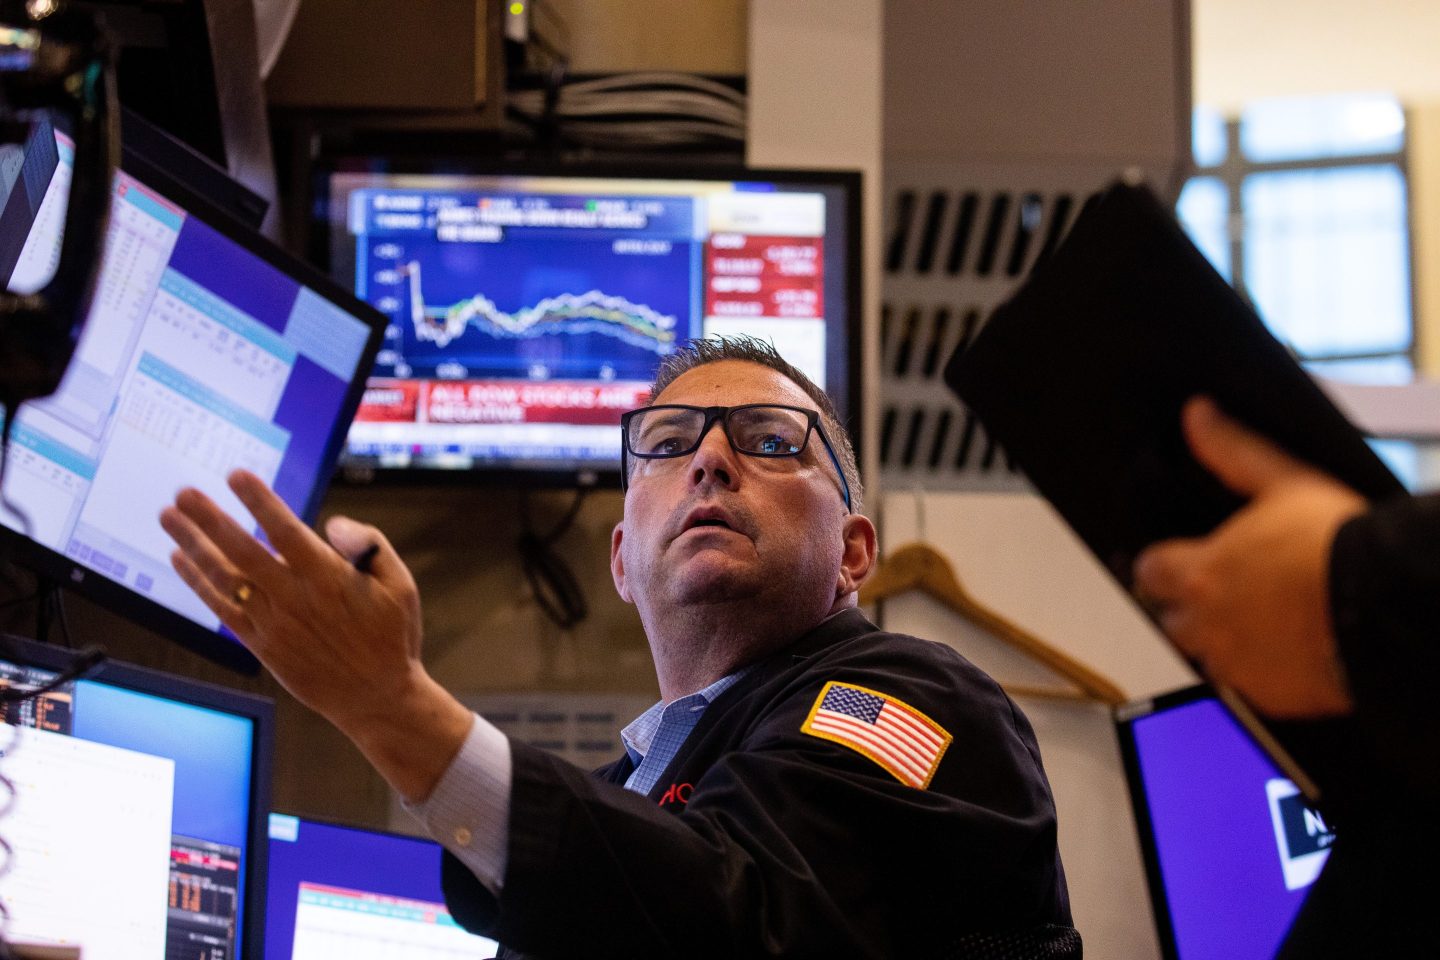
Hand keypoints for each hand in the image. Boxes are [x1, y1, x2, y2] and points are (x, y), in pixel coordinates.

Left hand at [161, 469, 472, 799]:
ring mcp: (274, 622)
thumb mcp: (400, 583)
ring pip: (224, 577)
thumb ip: (368, 544)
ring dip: (193, 544)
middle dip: (210, 519)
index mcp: (329, 578)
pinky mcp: (261, 645)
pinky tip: (181, 560)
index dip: (259, 502)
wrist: (376, 697)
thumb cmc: (391, 636)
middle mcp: (294, 598)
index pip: (285, 530)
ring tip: (170, 517)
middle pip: (242, 550)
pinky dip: (198, 584)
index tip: (237, 476)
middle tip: (185, 493)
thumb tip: (330, 523)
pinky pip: (222, 609)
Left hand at [1132, 397, 1366, 717]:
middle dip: (1190, 608)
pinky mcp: (1269, 696)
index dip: (1165, 565)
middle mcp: (1207, 624)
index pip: (1151, 571)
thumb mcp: (1285, 482)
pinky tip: (1288, 652)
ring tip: (1263, 624)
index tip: (1181, 562)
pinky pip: (1248, 689)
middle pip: (1173, 620)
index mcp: (1200, 573)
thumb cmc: (1338, 545)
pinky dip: (1261, 673)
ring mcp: (1236, 665)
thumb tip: (1197, 416)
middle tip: (1228, 593)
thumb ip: (1233, 452)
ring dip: (1223, 642)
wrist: (1385, 605)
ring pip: (1208, 658)